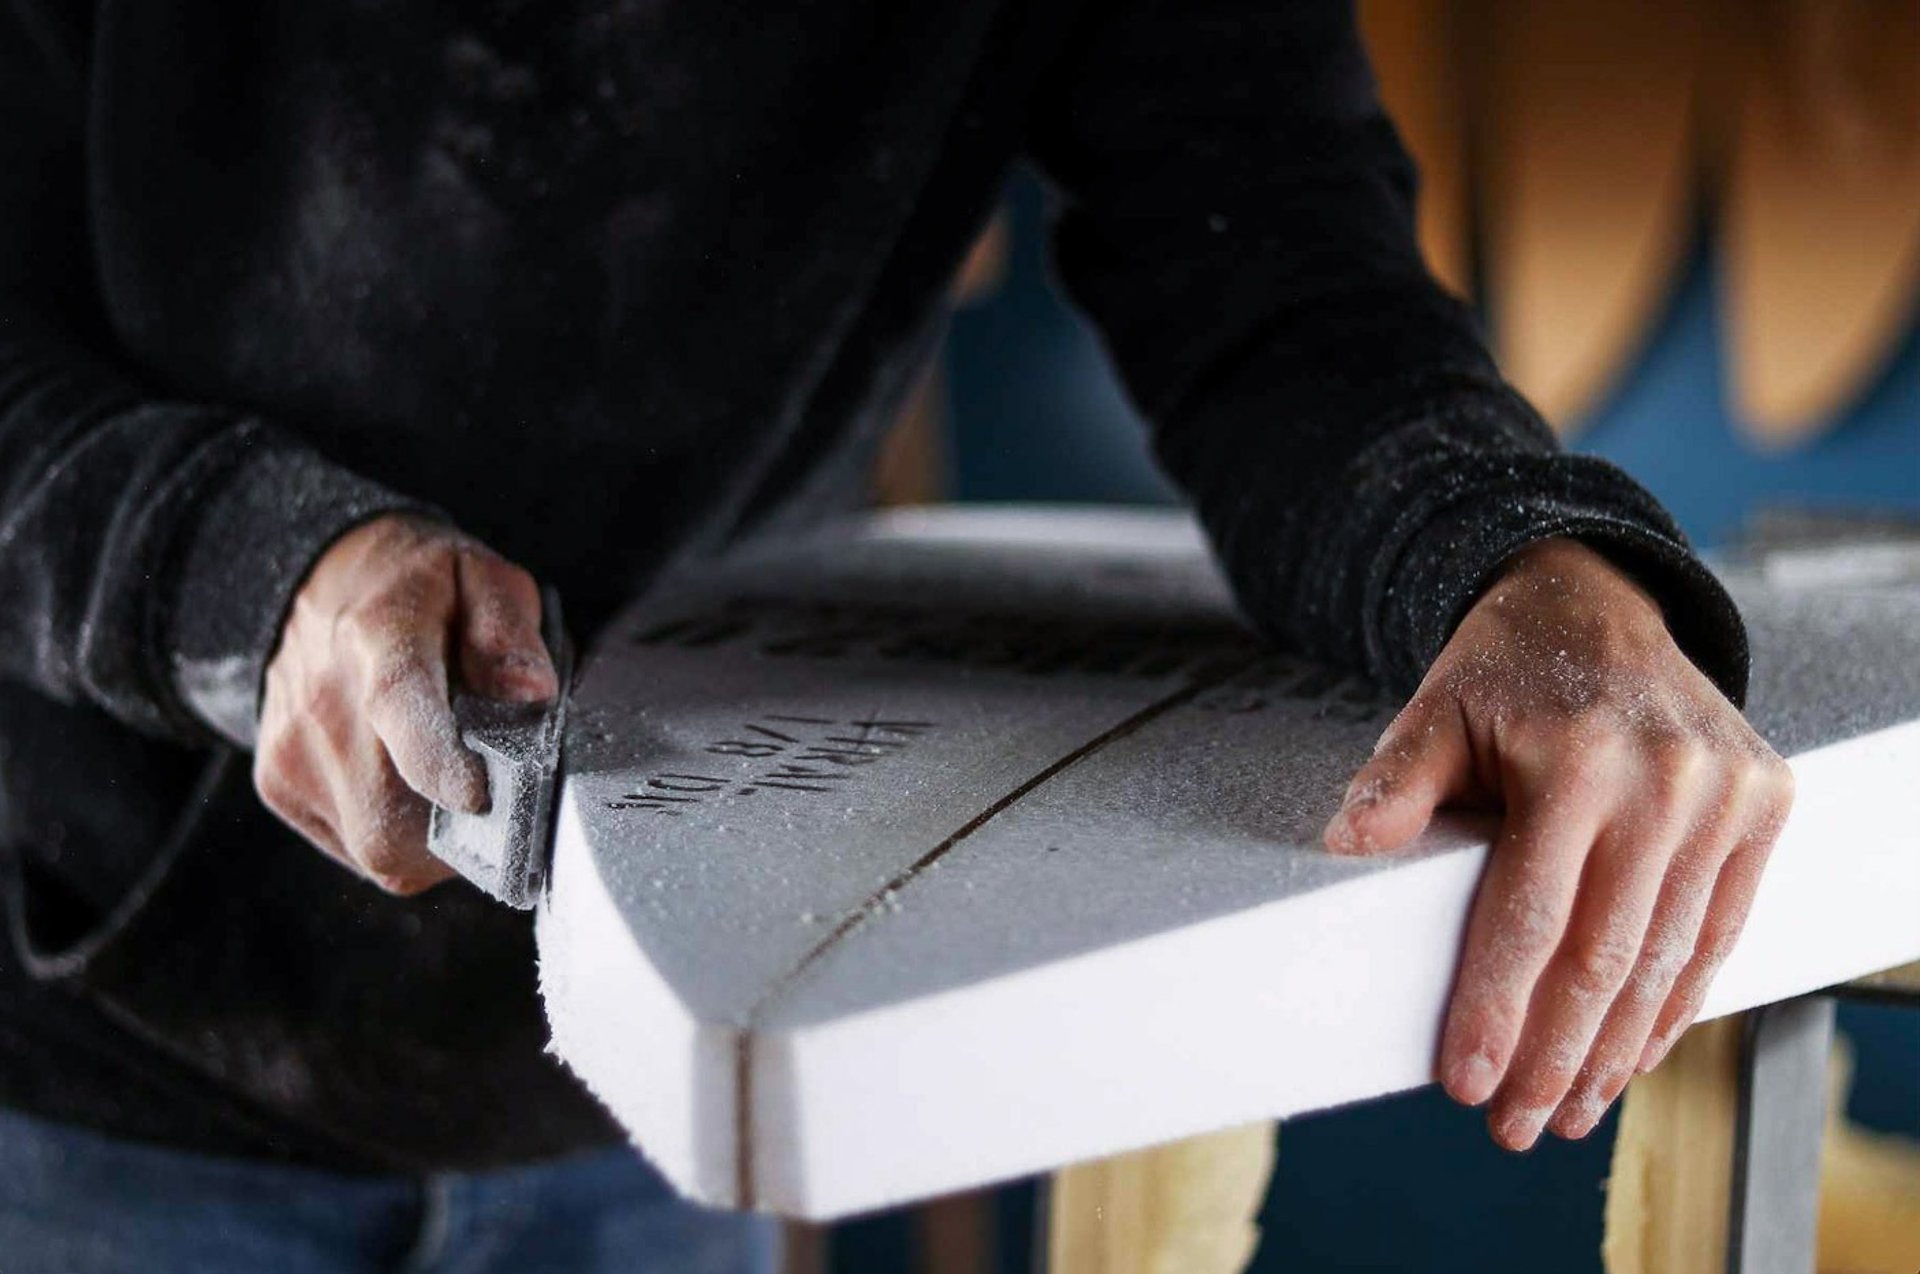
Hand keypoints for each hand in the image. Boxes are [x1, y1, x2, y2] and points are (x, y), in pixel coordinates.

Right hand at [255, 515, 556, 893]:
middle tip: (500, 801)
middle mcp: (324, 701)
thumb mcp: (481, 577)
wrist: (314, 585)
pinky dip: (394, 835)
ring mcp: (292, 750)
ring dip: (431, 839)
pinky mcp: (278, 783)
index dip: (440, 762)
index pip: (401, 704)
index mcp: (383, 637)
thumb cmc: (415, 588)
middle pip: (390, 812)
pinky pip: (352, 846)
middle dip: (461, 830)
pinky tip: (411, 789)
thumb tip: (531, 691)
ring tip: (455, 787)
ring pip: (374, 847)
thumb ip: (509, 630)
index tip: (478, 797)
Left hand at [1322, 538, 1792, 1148]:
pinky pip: (1715, 931)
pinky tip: (1633, 1054)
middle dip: (1555, 1057)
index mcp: (1577, 759)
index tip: (1464, 1081)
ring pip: (1666, 957)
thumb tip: (1345, 846)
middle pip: (1603, 955)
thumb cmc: (1504, 667)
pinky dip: (1673, 1002)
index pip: (1529, 917)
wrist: (1599, 601)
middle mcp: (1665, 780)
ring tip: (1568, 1111)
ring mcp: (1725, 796)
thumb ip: (1396, 778)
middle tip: (1513, 1125)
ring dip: (1616, 1050)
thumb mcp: (1435, 706)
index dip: (1495, 1009)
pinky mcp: (1763, 806)